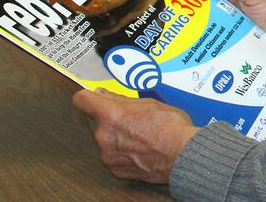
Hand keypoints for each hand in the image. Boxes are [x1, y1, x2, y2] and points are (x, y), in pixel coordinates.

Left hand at [72, 88, 199, 183]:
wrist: (183, 155)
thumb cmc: (171, 128)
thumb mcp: (149, 103)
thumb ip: (122, 100)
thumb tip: (105, 95)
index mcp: (110, 114)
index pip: (82, 100)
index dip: (88, 97)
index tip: (94, 98)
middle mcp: (103, 135)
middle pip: (93, 120)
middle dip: (107, 117)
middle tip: (128, 117)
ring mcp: (108, 154)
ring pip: (103, 138)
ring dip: (114, 135)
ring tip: (138, 134)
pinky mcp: (115, 169)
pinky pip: (111, 155)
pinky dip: (121, 151)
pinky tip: (139, 148)